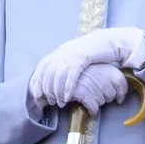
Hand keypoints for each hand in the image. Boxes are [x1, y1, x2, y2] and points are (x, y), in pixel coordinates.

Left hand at [29, 27, 144, 105]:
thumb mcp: (75, 56)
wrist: (107, 41)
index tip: (37, 94)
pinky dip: (67, 88)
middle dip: (47, 90)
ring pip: (58, 76)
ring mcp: (72, 55)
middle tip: (50, 101)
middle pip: (48, 73)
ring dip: (57, 92)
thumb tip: (55, 79)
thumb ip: (65, 64)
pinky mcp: (82, 58)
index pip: (42, 67)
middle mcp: (62, 52)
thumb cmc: (92, 51)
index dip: (37, 81)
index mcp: (59, 51)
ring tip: (60, 102)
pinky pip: (71, 75)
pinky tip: (67, 97)